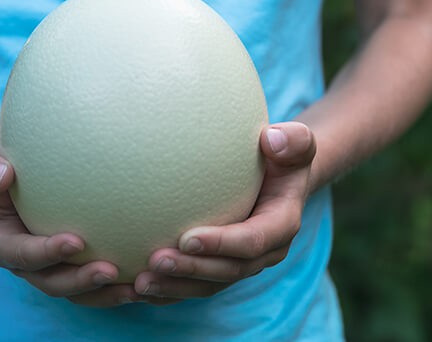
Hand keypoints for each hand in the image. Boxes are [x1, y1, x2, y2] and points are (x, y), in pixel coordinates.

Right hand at [0, 140, 141, 306]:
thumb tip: (1, 175)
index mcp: (0, 242)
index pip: (21, 254)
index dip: (46, 253)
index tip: (75, 241)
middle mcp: (25, 261)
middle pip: (52, 281)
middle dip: (81, 281)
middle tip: (111, 271)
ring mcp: (48, 265)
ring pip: (76, 289)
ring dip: (105, 292)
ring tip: (137, 287)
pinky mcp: (69, 260)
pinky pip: (91, 276)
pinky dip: (116, 281)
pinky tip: (146, 273)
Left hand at [133, 122, 315, 302]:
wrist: (280, 176)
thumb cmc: (282, 153)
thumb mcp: (296, 141)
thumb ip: (293, 139)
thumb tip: (272, 139)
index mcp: (281, 225)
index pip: (252, 241)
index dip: (221, 244)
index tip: (186, 238)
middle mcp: (263, 252)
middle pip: (226, 271)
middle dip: (190, 270)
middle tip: (155, 261)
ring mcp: (241, 264)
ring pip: (207, 286)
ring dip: (173, 287)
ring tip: (139, 283)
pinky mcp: (220, 268)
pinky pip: (192, 286)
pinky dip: (166, 292)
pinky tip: (134, 288)